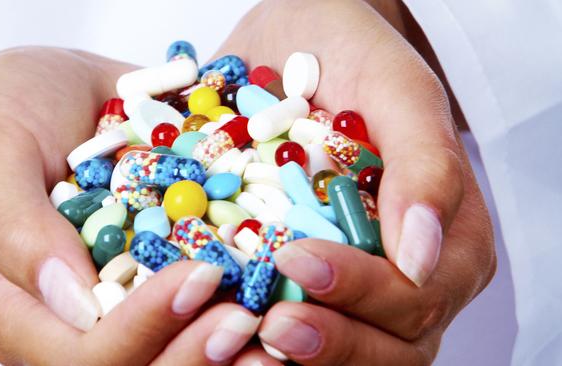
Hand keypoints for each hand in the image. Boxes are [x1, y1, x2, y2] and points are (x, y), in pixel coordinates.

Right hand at [0, 48, 278, 364]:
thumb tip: (73, 303)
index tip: (201, 276)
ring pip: (180, 355)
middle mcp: (80, 324)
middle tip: (250, 315)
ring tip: (276, 323)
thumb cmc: (14, 112)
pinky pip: (204, 314)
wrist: (58, 88)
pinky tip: (281, 301)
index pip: (86, 354)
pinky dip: (248, 314)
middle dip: (196, 352)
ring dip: (231, 351)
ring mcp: (128, 306)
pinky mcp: (165, 279)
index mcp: (25, 311)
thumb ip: (16, 229)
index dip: (145, 328)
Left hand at [214, 0, 495, 363]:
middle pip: (387, 346)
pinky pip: (291, 331)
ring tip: (240, 340)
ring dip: (294, 357)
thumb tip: (419, 257)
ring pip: (341, 353)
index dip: (362, 292)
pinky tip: (226, 330)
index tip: (297, 260)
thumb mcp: (398, 92)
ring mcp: (355, 289)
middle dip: (330, 341)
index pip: (417, 296)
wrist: (299, 42)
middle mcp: (407, 278)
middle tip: (268, 324)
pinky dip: (261, 345)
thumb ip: (426, 167)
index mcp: (447, 242)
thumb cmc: (358, 59)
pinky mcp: (303, 286)